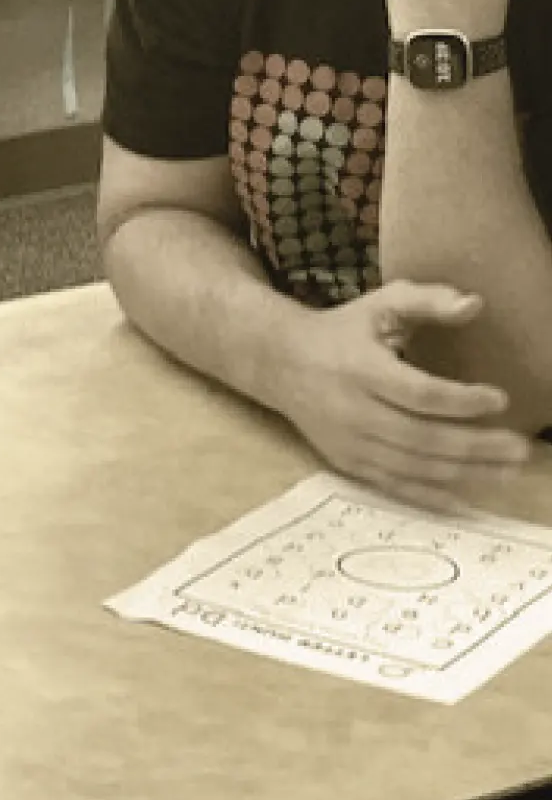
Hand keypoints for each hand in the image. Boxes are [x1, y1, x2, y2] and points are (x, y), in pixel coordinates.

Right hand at [268, 282, 533, 512]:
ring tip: (507, 470)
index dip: (462, 401)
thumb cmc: (342, 330)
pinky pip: (393, 485)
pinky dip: (431, 496)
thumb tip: (474, 305)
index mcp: (360, 369)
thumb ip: (427, 301)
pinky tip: (465, 499)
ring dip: (464, 473)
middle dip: (475, 446)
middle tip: (520, 448)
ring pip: (412, 466)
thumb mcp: (379, 304)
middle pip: (421, 437)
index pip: (418, 393)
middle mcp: (352, 411)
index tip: (499, 398)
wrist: (279, 362)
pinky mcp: (346, 461)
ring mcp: (348, 441)